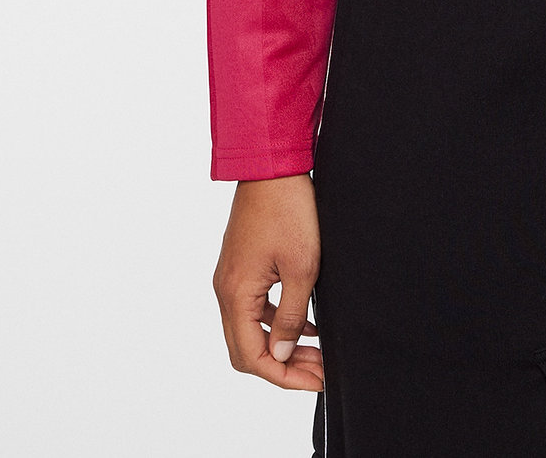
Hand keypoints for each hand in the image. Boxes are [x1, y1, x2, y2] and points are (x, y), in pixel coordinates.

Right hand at [213, 173, 323, 391]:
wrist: (273, 165)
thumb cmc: (289, 209)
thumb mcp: (302, 267)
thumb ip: (290, 315)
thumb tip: (281, 353)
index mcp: (235, 294)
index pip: (252, 357)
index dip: (284, 375)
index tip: (316, 380)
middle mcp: (226, 290)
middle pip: (247, 349)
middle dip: (283, 365)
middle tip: (319, 369)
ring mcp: (232, 277)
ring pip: (251, 329)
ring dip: (282, 344)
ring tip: (318, 352)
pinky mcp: (242, 265)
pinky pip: (255, 307)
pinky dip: (278, 320)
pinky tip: (307, 323)